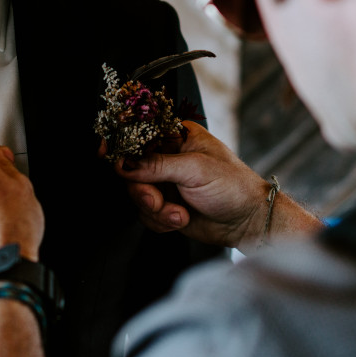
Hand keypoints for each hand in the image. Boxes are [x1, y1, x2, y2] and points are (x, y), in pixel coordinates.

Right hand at [115, 121, 309, 248]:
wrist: (247, 221)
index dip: (122, 144)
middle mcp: (168, 158)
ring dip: (156, 209)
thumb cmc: (234, 186)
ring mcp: (166, 183)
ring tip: (179, 214)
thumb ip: (158, 165)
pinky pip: (146, 214)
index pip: (141, 134)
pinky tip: (182, 220)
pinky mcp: (166, 206)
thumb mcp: (196, 169)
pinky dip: (161, 221)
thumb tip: (126, 163)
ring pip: (137, 195)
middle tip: (156, 200)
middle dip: (143, 190)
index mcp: (178, 137)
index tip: (108, 153)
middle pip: (132, 169)